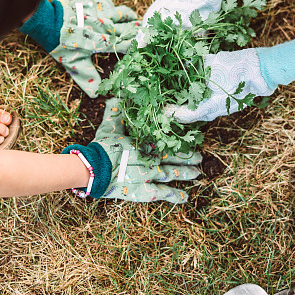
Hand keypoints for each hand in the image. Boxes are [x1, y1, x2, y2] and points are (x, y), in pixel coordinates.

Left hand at [19, 0, 140, 96]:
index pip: (127, 44)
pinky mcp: (94, 2)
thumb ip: (87, 79)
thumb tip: (95, 96)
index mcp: (105, 42)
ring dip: (129, 17)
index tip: (145, 46)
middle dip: (138, 30)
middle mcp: (108, 26)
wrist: (51, 22)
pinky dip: (112, 7)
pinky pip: (109, 3)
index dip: (137, 46)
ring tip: (132, 19)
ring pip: (123, 12)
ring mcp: (102, 12)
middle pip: (129, 27)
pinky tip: (111, 10)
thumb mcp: (75, 65)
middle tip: (144, 31)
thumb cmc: (63, 45)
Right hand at [64, 99, 200, 202]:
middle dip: (187, 157)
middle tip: (200, 158)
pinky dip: (175, 196)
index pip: (164, 141)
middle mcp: (150, 158)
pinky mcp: (144, 191)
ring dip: (185, 173)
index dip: (177, 141)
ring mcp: (149, 175)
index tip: (187, 139)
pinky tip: (186, 197)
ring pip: (172, 174)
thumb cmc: (101, 147)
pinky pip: (163, 194)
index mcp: (144, 142)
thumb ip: (115, 113)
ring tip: (197, 174)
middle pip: (173, 157)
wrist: (94, 168)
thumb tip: (116, 97)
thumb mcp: (109, 126)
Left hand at [166, 38, 294, 122]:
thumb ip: (197, 65)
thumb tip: (182, 62)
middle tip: (167, 103)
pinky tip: (198, 91)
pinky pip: (212, 105)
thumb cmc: (239, 67)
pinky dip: (202, 100)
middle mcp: (218, 110)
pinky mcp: (231, 102)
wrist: (264, 69)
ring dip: (191, 105)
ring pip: (204, 111)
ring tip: (179, 97)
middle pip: (194, 115)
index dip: (172, 113)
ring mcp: (226, 107)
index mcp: (211, 104)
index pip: (186, 115)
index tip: (161, 110)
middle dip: (180, 110)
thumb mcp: (214, 63)